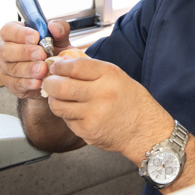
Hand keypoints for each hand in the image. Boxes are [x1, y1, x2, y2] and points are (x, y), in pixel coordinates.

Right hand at [0, 19, 72, 98]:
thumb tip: (53, 26)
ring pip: (13, 68)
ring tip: (43, 69)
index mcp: (15, 34)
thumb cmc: (53, 52)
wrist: (56, 75)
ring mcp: (7, 68)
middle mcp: (7, 50)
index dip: (20, 33)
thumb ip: (60, 29)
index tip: (36, 37)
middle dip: (25, 52)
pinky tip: (38, 81)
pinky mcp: (12, 84)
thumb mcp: (60, 38)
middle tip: (41, 54)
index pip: (8, 30)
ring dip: (28, 69)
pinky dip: (28, 83)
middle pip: (6, 50)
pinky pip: (17, 84)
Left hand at [42, 57, 173, 163]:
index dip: (60, 65)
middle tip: (49, 82)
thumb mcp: (117, 76)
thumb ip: (91, 69)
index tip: (56, 66)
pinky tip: (77, 112)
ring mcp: (93, 115)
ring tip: (60, 97)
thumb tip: (64, 62)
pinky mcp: (87, 131)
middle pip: (61, 86)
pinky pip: (67, 120)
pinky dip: (67, 115)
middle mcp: (101, 94)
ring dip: (54, 100)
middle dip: (49, 82)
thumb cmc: (130, 100)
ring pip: (58, 105)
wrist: (144, 129)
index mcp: (110, 76)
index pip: (75, 66)